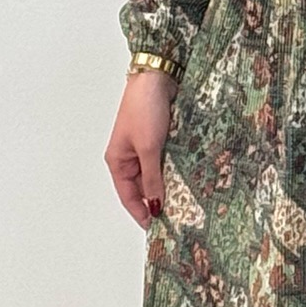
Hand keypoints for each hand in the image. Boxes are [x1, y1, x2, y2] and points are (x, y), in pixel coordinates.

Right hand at [106, 69, 175, 228]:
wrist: (157, 77)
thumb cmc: (145, 109)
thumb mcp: (149, 148)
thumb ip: (153, 178)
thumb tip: (155, 206)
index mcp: (118, 161)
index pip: (129, 197)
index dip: (141, 214)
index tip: (157, 229)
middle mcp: (129, 157)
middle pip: (142, 188)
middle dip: (157, 202)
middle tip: (177, 218)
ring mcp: (144, 148)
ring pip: (156, 176)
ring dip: (168, 186)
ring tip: (185, 203)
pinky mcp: (158, 139)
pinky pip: (165, 162)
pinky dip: (174, 171)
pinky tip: (187, 180)